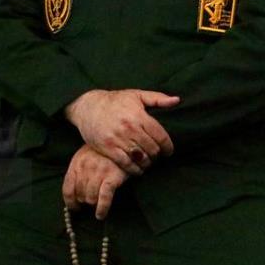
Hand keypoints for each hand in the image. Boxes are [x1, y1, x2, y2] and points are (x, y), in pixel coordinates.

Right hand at [63, 89, 178, 174]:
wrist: (88, 106)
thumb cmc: (115, 100)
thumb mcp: (136, 95)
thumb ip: (157, 98)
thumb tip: (176, 100)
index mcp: (138, 115)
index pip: (161, 136)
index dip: (168, 147)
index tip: (169, 151)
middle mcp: (129, 128)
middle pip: (152, 149)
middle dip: (157, 154)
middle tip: (156, 155)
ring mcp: (118, 139)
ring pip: (141, 158)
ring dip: (147, 162)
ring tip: (148, 160)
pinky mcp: (108, 148)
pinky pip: (126, 164)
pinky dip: (135, 170)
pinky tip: (138, 169)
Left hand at [63, 144, 127, 219]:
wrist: (122, 141)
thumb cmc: (102, 152)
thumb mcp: (85, 156)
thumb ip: (78, 172)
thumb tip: (74, 195)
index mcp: (77, 163)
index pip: (67, 189)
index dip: (70, 202)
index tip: (75, 208)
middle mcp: (86, 168)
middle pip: (80, 195)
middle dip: (84, 200)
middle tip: (91, 200)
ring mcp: (99, 172)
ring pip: (90, 198)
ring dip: (93, 203)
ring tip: (98, 202)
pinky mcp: (112, 177)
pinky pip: (104, 199)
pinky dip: (102, 209)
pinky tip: (100, 215)